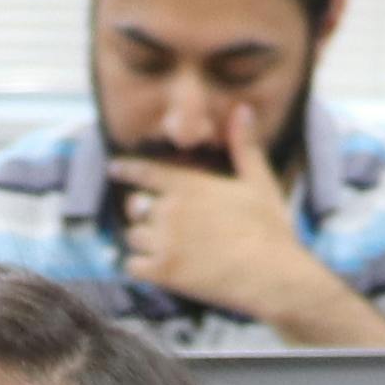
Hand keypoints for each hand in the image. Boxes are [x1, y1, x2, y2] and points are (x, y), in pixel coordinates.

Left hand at [108, 96, 329, 329]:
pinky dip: (139, 267)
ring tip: (158, 246)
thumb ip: (244, 146)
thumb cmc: (269, 228)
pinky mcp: (164, 272)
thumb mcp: (259, 181)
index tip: (112, 168)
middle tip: (151, 220)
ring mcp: (165, 241)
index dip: (125, 169)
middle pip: (135, 205)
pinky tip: (153, 269)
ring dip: (142, 240)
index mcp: (190, 186)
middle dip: (141, 212)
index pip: (145, 171)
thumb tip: (243, 109)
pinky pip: (132, 266)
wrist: (272, 275)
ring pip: (132, 236)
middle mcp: (171, 210)